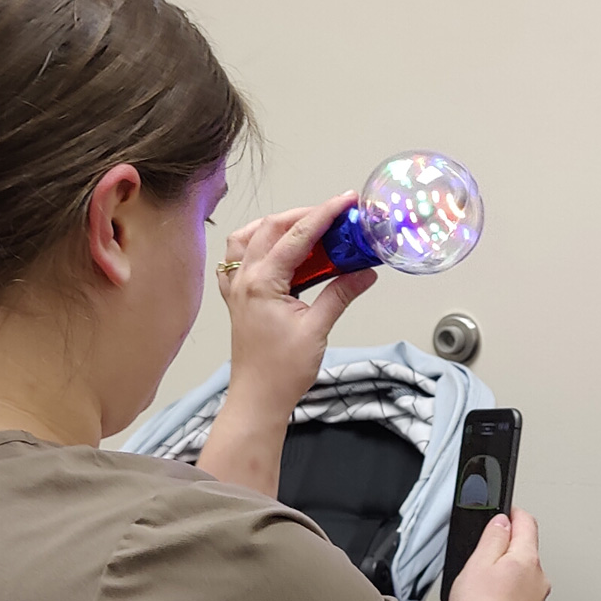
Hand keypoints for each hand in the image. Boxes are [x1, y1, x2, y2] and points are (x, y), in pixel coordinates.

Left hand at [215, 193, 377, 422]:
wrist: (258, 398)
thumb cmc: (281, 371)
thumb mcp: (317, 329)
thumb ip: (340, 294)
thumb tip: (364, 272)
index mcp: (261, 283)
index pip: (296, 236)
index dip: (324, 214)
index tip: (346, 202)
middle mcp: (243, 279)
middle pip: (270, 228)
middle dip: (304, 215)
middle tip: (335, 215)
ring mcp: (236, 287)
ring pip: (248, 237)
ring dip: (276, 226)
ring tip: (305, 228)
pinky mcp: (237, 298)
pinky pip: (238, 259)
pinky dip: (256, 245)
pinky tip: (276, 251)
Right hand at [443, 509, 549, 600]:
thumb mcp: (478, 562)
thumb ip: (493, 537)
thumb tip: (503, 522)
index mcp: (528, 559)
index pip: (527, 523)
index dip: (512, 513)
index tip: (503, 512)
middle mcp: (538, 579)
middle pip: (521, 553)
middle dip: (498, 554)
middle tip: (477, 561)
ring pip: (514, 580)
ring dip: (493, 582)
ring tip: (470, 595)